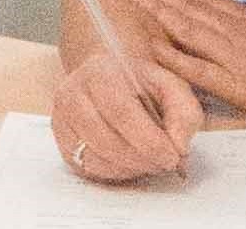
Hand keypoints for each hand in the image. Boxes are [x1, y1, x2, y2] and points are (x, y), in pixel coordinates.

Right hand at [48, 39, 201, 182]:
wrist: (109, 78)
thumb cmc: (140, 84)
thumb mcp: (171, 87)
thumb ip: (183, 113)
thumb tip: (179, 147)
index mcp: (99, 73)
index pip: (120, 112)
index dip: (148, 140)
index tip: (172, 156)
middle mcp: (72, 94)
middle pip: (105, 139)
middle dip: (141, 159)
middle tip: (165, 163)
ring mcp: (62, 119)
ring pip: (95, 157)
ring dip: (130, 168)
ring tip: (151, 162)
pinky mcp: (62, 142)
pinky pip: (87, 168)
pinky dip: (115, 172)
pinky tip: (132, 163)